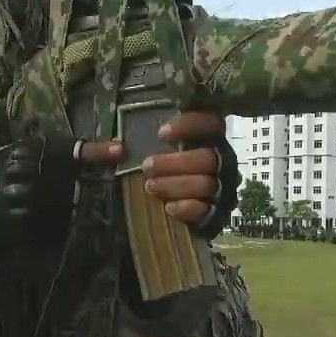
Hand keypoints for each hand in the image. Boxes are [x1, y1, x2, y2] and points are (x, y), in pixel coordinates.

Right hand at [0, 135, 122, 251]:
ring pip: (62, 201)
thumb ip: (44, 159)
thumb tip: (85, 162)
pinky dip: (54, 223)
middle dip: (83, 185)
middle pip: (70, 178)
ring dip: (67, 206)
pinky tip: (46, 223)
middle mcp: (21, 170)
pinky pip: (48, 222)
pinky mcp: (17, 220)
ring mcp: (19, 196)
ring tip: (57, 208)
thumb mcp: (13, 159)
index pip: (66, 149)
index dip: (95, 150)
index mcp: (22, 151)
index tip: (120, 149)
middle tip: (93, 188)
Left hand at [139, 111, 240, 238]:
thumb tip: (118, 147)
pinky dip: (187, 208)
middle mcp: (217, 161)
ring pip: (205, 184)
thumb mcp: (138, 151)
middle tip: (147, 166)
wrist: (153, 210)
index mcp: (205, 138)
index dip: (190, 126)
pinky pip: (206, 210)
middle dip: (175, 162)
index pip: (209, 123)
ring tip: (150, 186)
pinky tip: (169, 207)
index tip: (161, 134)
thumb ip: (127, 144)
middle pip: (207, 158)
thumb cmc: (151, 170)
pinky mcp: (212, 212)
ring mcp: (218, 187)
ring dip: (175, 185)